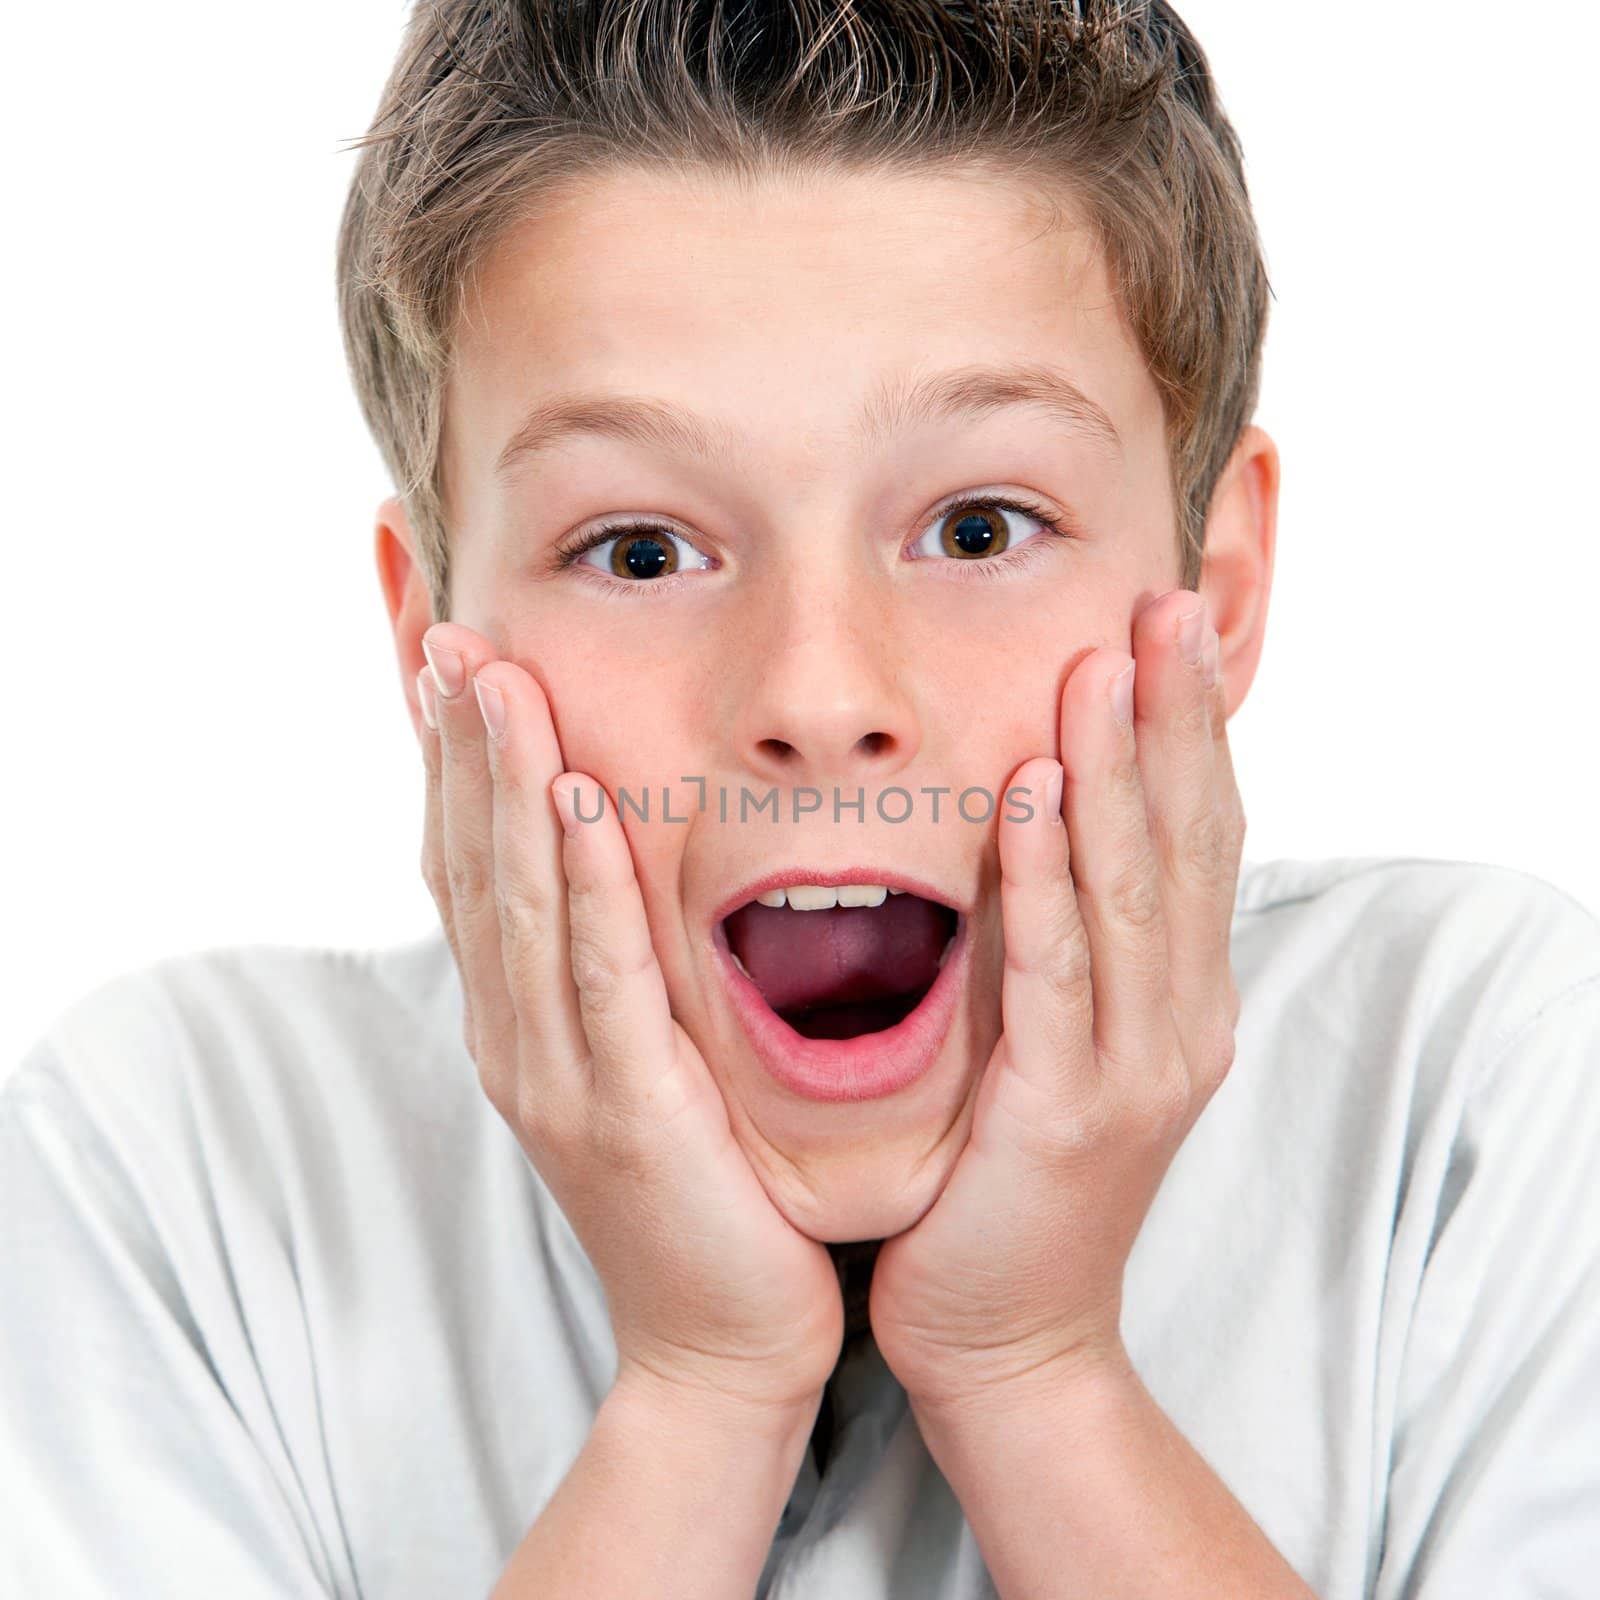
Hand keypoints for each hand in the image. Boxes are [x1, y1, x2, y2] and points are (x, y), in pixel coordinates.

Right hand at [416, 621, 843, 1418]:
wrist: (724, 1337)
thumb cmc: (699, 1187)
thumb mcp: (639, 1059)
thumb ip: (616, 966)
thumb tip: (619, 863)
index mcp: (517, 1019)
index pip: (465, 862)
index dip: (445, 757)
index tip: (437, 652)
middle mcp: (514, 1037)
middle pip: (469, 864)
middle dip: (455, 744)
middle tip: (440, 629)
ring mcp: (556, 1076)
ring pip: (518, 903)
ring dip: (500, 782)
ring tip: (489, 676)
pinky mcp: (622, 1113)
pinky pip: (600, 976)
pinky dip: (583, 884)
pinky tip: (573, 800)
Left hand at [866, 590, 1245, 1413]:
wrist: (1005, 1333)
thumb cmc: (1012, 1177)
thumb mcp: (1063, 1043)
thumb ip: (1069, 944)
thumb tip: (1037, 820)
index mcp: (1180, 997)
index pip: (1198, 834)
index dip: (1190, 726)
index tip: (1169, 620)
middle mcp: (1180, 1021)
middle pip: (1187, 841)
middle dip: (1175, 717)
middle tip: (1164, 603)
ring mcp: (1136, 1069)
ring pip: (1133, 891)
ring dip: (1120, 771)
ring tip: (1104, 665)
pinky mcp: (1067, 1115)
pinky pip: (1057, 974)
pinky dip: (1048, 879)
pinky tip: (1037, 794)